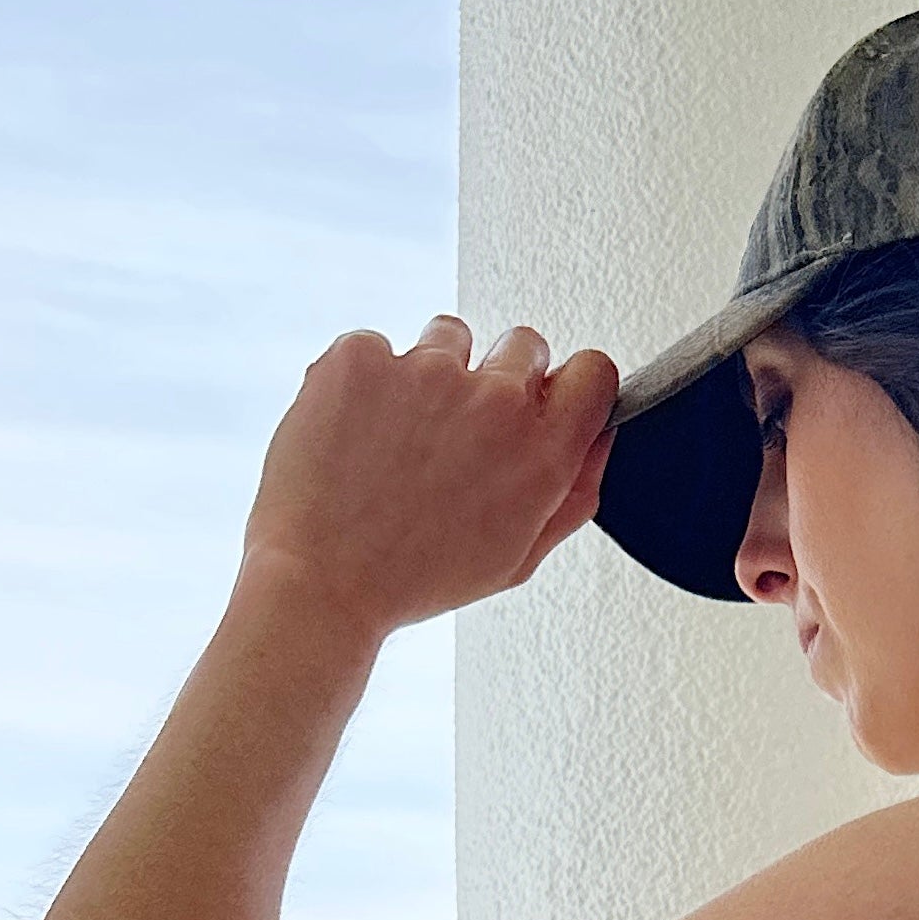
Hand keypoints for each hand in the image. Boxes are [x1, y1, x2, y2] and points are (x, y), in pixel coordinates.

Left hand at [238, 314, 619, 645]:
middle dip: (503, 378)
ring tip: (402, 440)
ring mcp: (425, 369)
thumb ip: (572, 494)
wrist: (321, 581)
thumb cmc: (415, 580)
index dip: (573, 385)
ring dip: (434, 375)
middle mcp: (493, 401)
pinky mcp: (362, 356)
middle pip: (526, 343)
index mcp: (542, 453)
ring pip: (449, 338)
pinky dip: (367, 383)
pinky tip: (356, 435)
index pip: (594, 371)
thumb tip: (598, 440)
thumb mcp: (517, 558)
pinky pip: (377, 347)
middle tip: (463, 433)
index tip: (552, 398)